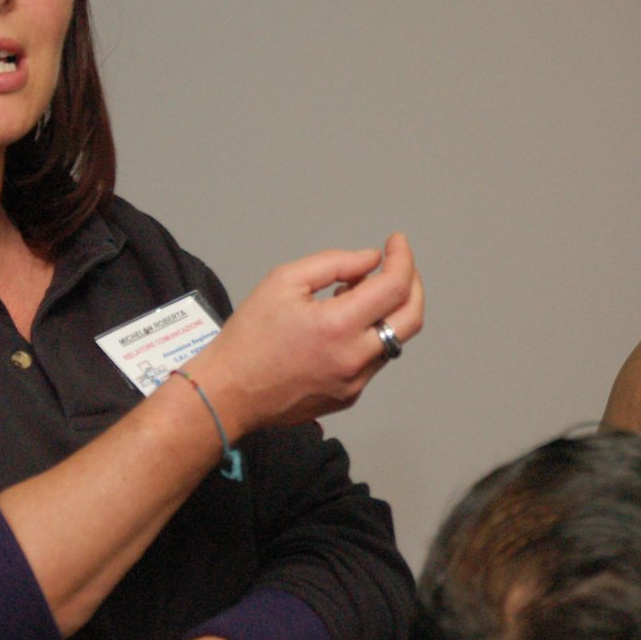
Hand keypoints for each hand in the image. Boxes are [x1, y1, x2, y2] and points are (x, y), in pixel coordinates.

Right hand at [182, 232, 422, 435]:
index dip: (402, 258)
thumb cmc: (248, 338)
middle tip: (397, 266)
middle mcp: (354, 358)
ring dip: (388, 311)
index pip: (394, 287)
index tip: (396, 243)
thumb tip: (370, 261)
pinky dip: (370, 336)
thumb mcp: (283, 281)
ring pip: (394, 340)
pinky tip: (342, 326)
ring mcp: (355, 382)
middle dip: (412, 284)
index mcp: (337, 326)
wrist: (229, 392)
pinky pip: (374, 360)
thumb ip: (334, 263)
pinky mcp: (349, 396)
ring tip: (353, 296)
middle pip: (412, 318)